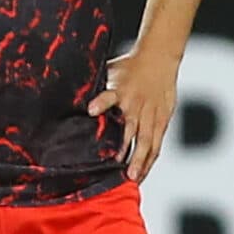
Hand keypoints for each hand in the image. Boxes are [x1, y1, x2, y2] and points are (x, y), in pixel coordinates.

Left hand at [87, 48, 181, 182]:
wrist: (160, 57)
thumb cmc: (131, 66)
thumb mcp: (110, 71)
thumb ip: (96, 88)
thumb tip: (71, 98)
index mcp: (121, 90)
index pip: (109, 96)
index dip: (101, 103)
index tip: (91, 111)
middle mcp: (136, 103)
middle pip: (131, 128)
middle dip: (124, 148)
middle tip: (116, 166)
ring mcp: (151, 113)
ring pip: (147, 140)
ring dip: (139, 160)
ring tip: (132, 177)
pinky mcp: (163, 119)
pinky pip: (157, 142)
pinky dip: (150, 159)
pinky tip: (142, 173)